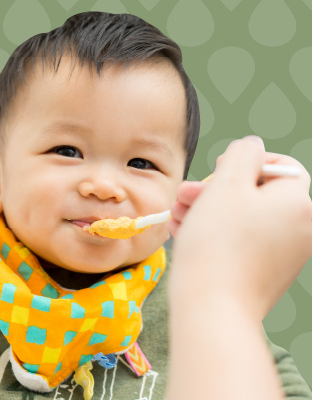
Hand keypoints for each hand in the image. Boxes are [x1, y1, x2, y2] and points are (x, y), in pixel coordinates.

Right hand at [167, 136, 311, 319]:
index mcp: (299, 203)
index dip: (246, 162)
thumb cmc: (218, 245)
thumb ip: (242, 154)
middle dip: (215, 190)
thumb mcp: (227, 184)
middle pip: (257, 194)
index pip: (281, 167)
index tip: (217, 169)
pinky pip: (242, 242)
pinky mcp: (265, 274)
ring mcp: (285, 255)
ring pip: (245, 219)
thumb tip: (252, 147)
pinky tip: (186, 233)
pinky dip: (217, 234)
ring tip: (178, 216)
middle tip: (184, 195)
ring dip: (208, 211)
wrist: (213, 308)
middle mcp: (301, 229)